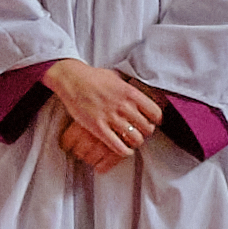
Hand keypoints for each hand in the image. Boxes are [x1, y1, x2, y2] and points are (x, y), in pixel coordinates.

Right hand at [41, 56, 162, 165]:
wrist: (72, 79)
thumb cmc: (94, 77)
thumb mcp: (117, 78)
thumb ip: (130, 90)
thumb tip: (142, 95)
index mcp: (130, 93)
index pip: (155, 113)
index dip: (155, 120)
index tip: (152, 122)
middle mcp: (123, 106)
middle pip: (147, 128)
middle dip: (145, 132)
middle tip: (140, 131)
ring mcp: (110, 117)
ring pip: (135, 139)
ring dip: (135, 142)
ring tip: (131, 140)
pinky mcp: (98, 128)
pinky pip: (118, 146)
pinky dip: (124, 151)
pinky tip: (124, 149)